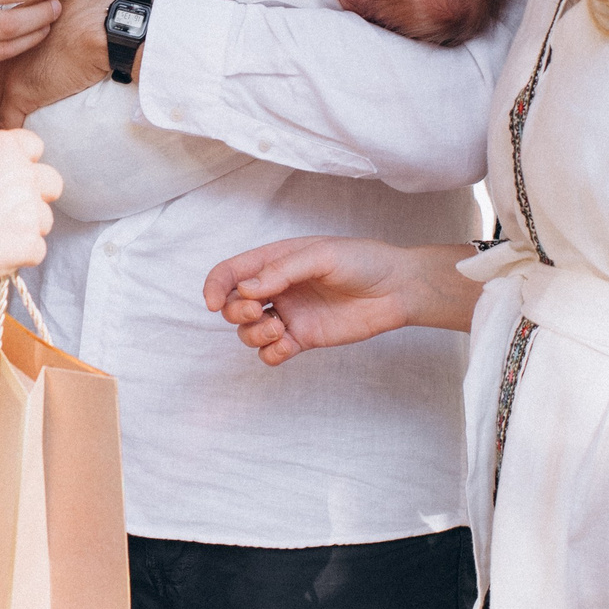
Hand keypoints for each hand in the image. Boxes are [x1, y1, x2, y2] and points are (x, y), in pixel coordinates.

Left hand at [0, 0, 121, 130]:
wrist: (107, 23)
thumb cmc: (100, 2)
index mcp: (14, 20)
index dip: (8, 66)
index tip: (20, 77)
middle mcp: (4, 44)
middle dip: (1, 92)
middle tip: (16, 106)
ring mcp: (9, 70)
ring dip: (5, 114)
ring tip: (21, 124)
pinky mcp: (21, 94)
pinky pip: (8, 122)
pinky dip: (15, 130)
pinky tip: (25, 137)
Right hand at [0, 128, 62, 291]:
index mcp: (1, 147)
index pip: (34, 145)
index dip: (24, 163)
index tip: (11, 177)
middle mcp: (21, 173)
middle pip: (52, 182)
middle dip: (37, 196)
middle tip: (9, 211)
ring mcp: (28, 209)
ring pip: (44, 220)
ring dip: (26, 229)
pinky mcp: (28, 244)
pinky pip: (36, 251)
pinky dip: (17, 257)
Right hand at [202, 236, 450, 363]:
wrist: (397, 289)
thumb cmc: (362, 262)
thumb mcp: (321, 255)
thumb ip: (282, 270)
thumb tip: (246, 288)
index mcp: (274, 261)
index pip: (230, 273)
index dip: (214, 286)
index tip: (211, 302)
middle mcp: (276, 289)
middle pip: (232, 306)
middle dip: (235, 312)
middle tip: (257, 311)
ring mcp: (289, 315)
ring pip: (248, 332)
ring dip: (253, 334)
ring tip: (279, 330)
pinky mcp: (303, 339)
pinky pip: (271, 353)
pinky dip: (270, 353)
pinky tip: (286, 345)